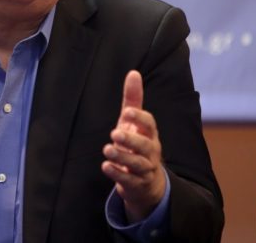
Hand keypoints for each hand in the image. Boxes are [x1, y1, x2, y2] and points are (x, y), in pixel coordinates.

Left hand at [101, 70, 165, 222]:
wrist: (145, 181)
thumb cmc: (137, 144)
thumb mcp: (133, 122)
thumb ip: (133, 99)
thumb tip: (133, 73)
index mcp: (149, 134)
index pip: (150, 124)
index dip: (140, 118)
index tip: (127, 112)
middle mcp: (150, 151)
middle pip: (145, 146)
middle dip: (131, 140)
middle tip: (114, 134)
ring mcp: (144, 169)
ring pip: (137, 164)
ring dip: (122, 157)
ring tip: (107, 149)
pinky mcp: (136, 184)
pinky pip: (129, 180)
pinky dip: (118, 174)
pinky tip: (106, 166)